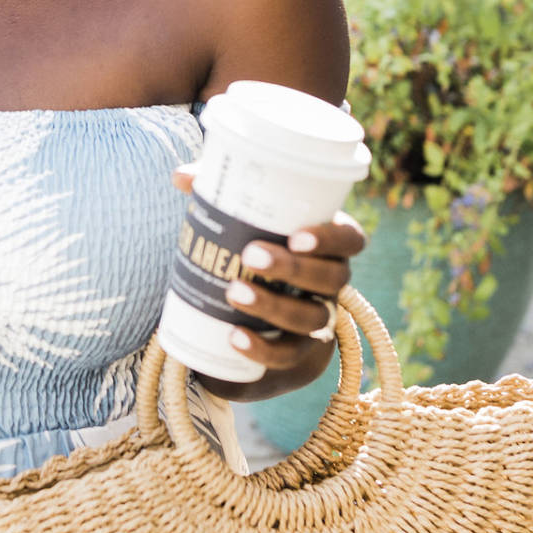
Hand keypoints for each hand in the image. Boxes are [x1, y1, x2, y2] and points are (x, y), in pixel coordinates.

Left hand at [169, 167, 366, 399]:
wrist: (254, 314)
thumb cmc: (256, 249)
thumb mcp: (243, 220)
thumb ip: (220, 195)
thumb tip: (182, 177)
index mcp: (328, 245)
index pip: (350, 239)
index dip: (332, 238)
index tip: (297, 235)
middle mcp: (331, 283)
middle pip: (331, 278)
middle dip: (293, 268)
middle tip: (251, 255)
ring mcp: (318, 319)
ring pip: (311, 318)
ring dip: (273, 306)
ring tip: (234, 292)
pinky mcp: (296, 353)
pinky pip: (287, 355)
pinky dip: (261, 348)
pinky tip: (234, 336)